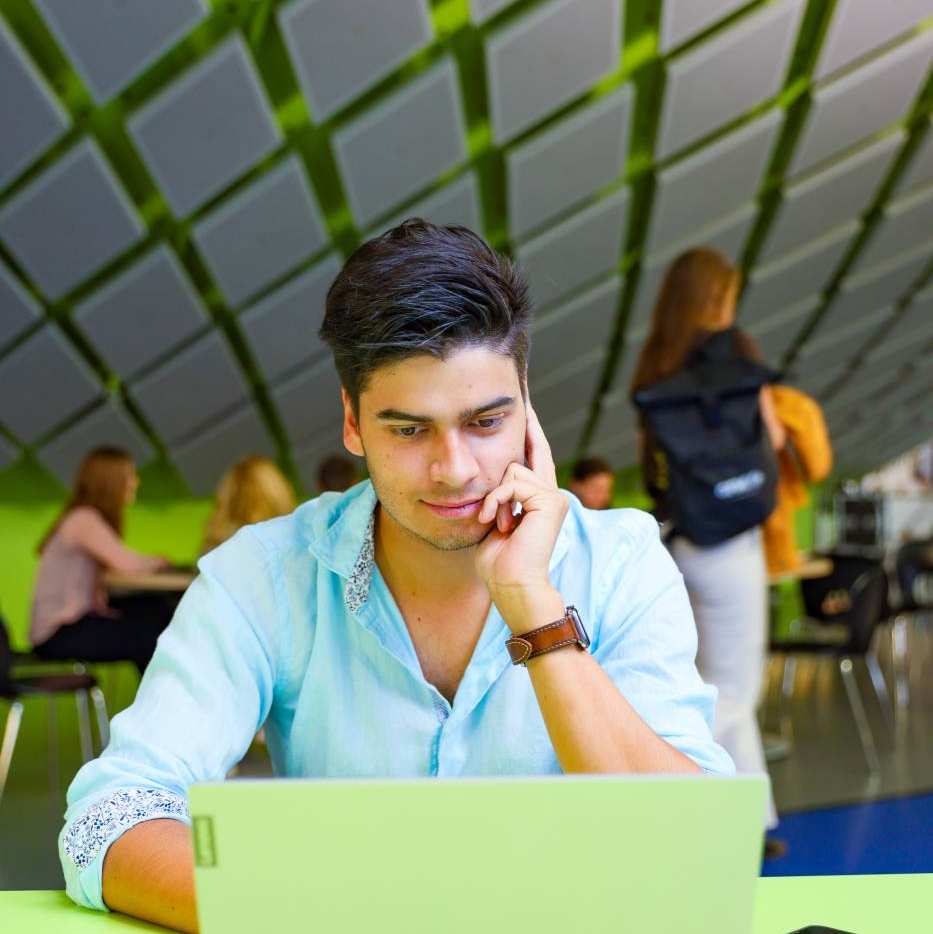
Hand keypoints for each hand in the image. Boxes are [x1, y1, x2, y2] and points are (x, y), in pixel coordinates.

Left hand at [475, 402, 567, 632]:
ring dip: (495, 495)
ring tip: (496, 521)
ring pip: (513, 468)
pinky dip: (498, 502)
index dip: (530, 426)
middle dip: (526, 419)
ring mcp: (553, 495)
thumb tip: (485, 476)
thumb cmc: (498, 563)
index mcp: (538, 497)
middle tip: (519, 387)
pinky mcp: (550, 501)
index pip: (533, 453)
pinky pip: (512, 483)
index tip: (523, 398)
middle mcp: (551, 492)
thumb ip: (497, 496)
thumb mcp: (493, 520)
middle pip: (531, 448)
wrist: (512, 586)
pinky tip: (498, 522)